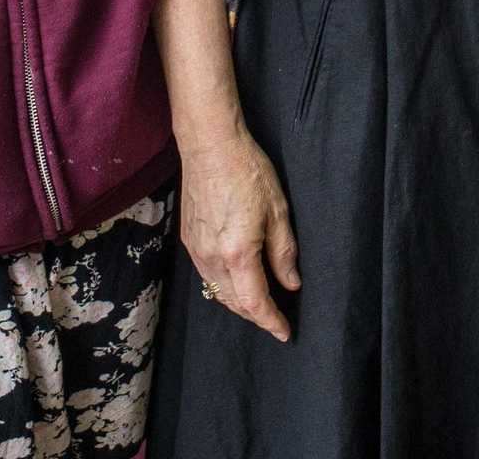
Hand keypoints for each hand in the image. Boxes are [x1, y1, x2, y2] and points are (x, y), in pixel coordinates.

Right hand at [177, 124, 301, 341]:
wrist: (209, 146)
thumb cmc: (247, 171)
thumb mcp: (277, 211)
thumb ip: (284, 252)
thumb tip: (291, 283)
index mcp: (238, 254)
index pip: (255, 303)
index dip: (271, 322)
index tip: (285, 332)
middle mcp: (212, 258)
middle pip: (234, 303)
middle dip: (256, 315)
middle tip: (276, 319)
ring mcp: (196, 250)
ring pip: (218, 291)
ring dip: (239, 303)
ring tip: (260, 303)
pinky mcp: (188, 240)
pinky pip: (206, 275)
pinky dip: (223, 286)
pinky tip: (236, 279)